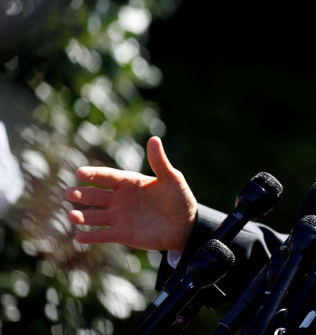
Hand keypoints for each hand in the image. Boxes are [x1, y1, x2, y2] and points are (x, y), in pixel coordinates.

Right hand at [64, 136, 197, 251]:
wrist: (186, 225)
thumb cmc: (180, 199)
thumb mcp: (171, 179)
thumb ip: (159, 162)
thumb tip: (154, 139)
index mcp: (130, 183)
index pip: (108, 177)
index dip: (94, 174)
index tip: (80, 173)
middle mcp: (120, 199)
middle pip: (96, 195)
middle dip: (82, 194)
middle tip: (69, 193)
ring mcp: (120, 217)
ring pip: (96, 216)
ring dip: (83, 216)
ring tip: (71, 215)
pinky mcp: (123, 234)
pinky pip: (103, 235)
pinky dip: (91, 236)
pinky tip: (79, 236)